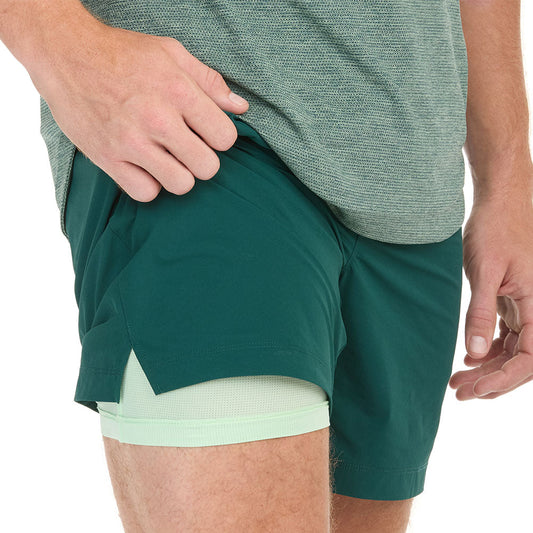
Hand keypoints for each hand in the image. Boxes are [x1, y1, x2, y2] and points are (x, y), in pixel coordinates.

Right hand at [32, 18, 248, 200]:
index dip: (219, 137)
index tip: (204, 132)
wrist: (65, 54)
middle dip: (202, 160)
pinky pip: (145, 193)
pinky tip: (144, 167)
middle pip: (207, 168)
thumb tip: (240, 108)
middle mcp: (157, 119)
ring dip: (178, 175)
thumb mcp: (172, 53)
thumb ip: (209, 82)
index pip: (225, 138)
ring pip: (181, 185)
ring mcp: (131, 142)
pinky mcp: (108, 159)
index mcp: (179, 91)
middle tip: (187, 148)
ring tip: (166, 158)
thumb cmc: (122, 53)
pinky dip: (148, 185)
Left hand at [449, 195, 532, 399]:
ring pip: (512, 351)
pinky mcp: (512, 302)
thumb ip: (481, 312)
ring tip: (458, 381)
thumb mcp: (485, 271)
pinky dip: (487, 350)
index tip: (476, 388)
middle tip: (459, 392)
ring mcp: (526, 308)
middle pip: (521, 360)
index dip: (504, 378)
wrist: (499, 204)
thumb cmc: (496, 230)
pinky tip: (468, 358)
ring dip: (487, 368)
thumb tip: (474, 352)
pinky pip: (505, 335)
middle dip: (491, 380)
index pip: (531, 358)